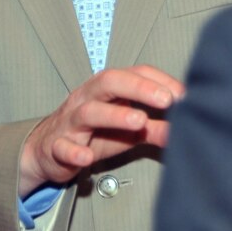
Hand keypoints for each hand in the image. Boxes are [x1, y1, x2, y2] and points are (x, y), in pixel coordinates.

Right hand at [18, 65, 183, 195]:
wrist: (48, 150)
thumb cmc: (92, 134)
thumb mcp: (126, 132)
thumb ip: (153, 129)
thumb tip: (182, 130)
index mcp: (107, 89)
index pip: (135, 73)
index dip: (159, 80)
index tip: (183, 94)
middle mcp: (88, 98)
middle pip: (110, 82)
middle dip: (139, 87)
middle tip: (166, 99)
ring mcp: (71, 121)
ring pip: (88, 111)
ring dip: (114, 115)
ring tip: (139, 121)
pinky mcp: (56, 146)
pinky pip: (63, 146)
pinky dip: (74, 151)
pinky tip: (86, 157)